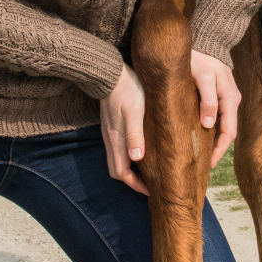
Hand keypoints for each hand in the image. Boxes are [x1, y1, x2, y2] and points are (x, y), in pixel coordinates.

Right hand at [100, 62, 147, 193]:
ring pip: (117, 159)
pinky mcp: (111, 125)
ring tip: (149, 170)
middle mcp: (110, 140)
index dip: (136, 186)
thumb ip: (135, 135)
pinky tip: (142, 150)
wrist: (109, 72)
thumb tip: (137, 159)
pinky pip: (118, 148)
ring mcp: (109, 133)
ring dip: (131, 169)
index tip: (153, 190)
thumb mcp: (135, 112)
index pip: (122, 174)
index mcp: (116, 140)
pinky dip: (129, 156)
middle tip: (152, 183)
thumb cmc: (127, 89)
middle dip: (133, 181)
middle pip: (118, 170)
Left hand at [190, 49, 240, 167]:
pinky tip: (198, 134)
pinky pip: (217, 117)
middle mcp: (232, 101)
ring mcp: (227, 98)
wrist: (206, 40)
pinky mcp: (219, 95)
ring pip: (222, 125)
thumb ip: (208, 100)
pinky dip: (210, 128)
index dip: (219, 151)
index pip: (228, 133)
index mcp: (230, 100)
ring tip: (198, 153)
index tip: (207, 165)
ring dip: (212, 140)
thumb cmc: (202, 58)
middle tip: (200, 164)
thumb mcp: (204, 78)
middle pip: (226, 133)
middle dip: (216, 150)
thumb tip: (209, 125)